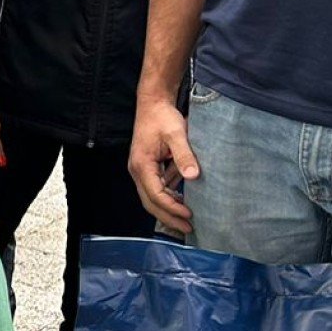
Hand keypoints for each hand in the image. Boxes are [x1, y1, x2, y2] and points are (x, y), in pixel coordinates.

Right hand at [127, 98, 196, 233]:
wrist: (153, 103)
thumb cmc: (162, 117)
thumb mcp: (176, 134)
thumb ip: (184, 155)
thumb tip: (193, 176)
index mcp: (142, 165)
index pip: (155, 195)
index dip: (172, 208)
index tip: (189, 215)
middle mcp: (138, 171)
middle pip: (150, 202)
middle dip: (168, 217)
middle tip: (188, 228)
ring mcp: (142, 170)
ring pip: (152, 198)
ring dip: (168, 210)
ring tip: (187, 221)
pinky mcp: (149, 167)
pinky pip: (157, 188)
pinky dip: (169, 197)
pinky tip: (183, 201)